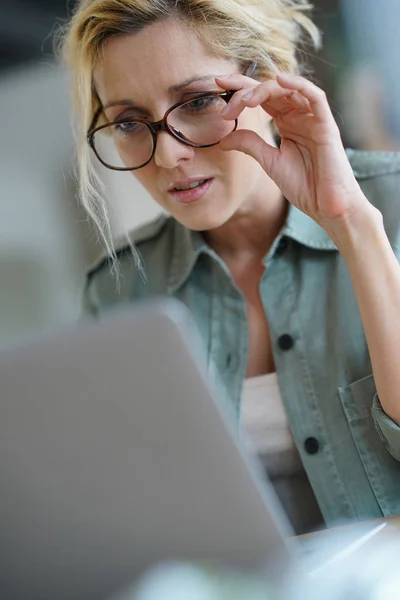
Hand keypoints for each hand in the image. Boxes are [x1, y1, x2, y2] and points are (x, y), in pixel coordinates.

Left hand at [216, 73, 369, 229]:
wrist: (327, 206)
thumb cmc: (304, 185)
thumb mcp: (270, 162)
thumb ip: (250, 145)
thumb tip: (223, 139)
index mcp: (287, 123)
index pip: (261, 98)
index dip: (240, 90)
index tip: (217, 86)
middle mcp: (299, 115)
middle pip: (271, 89)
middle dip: (245, 87)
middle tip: (222, 88)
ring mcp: (313, 118)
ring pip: (288, 89)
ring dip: (264, 90)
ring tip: (243, 100)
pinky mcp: (326, 124)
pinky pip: (315, 96)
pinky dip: (298, 85)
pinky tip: (279, 80)